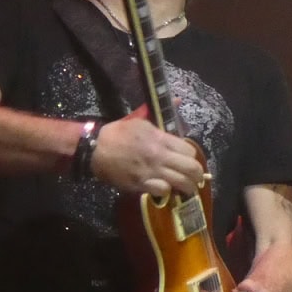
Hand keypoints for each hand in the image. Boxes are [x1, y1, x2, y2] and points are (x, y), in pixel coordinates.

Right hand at [90, 106, 205, 198]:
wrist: (94, 149)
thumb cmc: (117, 133)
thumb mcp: (139, 120)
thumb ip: (160, 114)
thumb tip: (179, 100)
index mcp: (160, 139)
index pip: (190, 151)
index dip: (192, 157)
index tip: (189, 160)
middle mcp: (159, 155)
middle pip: (191, 168)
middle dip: (197, 175)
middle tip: (196, 179)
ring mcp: (151, 171)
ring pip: (181, 182)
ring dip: (187, 187)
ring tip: (186, 189)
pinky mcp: (141, 184)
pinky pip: (163, 191)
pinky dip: (167, 192)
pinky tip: (166, 190)